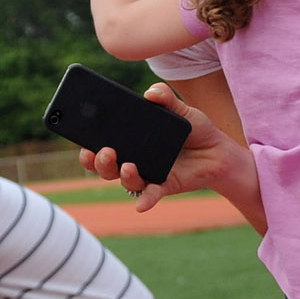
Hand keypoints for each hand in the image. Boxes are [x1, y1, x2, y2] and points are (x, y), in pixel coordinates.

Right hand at [80, 82, 242, 213]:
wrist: (218, 150)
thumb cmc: (194, 129)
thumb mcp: (181, 110)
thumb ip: (166, 98)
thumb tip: (151, 93)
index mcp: (130, 141)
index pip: (101, 143)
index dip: (87, 144)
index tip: (81, 136)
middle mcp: (133, 159)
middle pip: (105, 166)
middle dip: (98, 162)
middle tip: (104, 151)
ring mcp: (147, 174)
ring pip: (124, 180)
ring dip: (122, 175)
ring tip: (128, 165)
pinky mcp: (163, 186)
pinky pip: (150, 195)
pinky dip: (144, 200)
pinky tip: (140, 205)